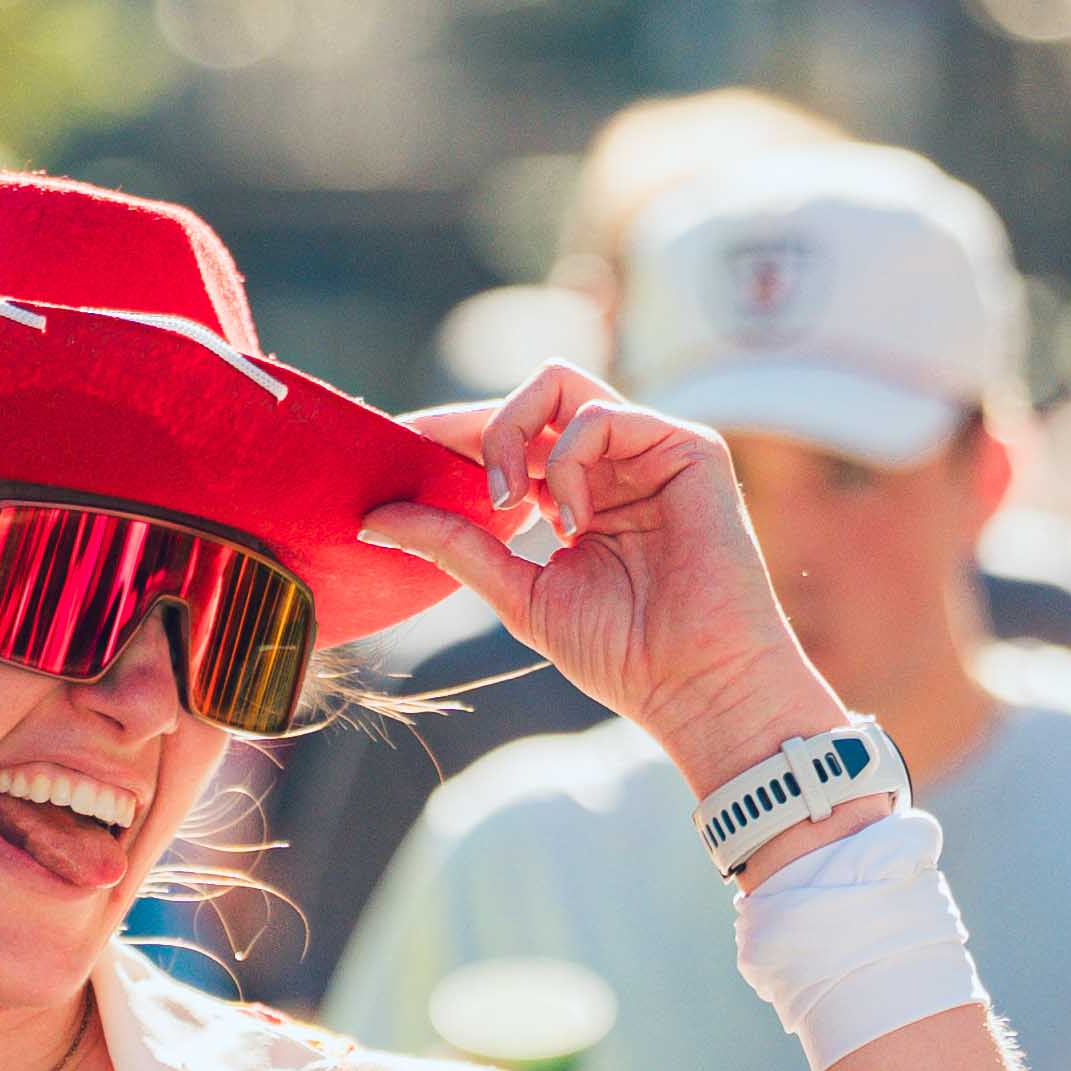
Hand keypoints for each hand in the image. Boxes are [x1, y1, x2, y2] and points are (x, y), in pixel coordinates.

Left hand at [361, 367, 839, 801]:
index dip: (451, 435)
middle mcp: (614, 463)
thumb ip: (455, 545)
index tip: (392, 451)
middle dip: (470, 425)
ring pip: (559, 385)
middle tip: (425, 460)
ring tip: (507, 506)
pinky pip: (602, 415)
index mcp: (579, 493)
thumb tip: (373, 518)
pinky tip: (571, 521)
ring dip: (511, 438)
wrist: (696, 686)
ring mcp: (651, 450)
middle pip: (528, 400)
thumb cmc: (624, 653)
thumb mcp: (518, 592)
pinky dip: (570, 461)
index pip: (509, 438)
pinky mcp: (687, 447)